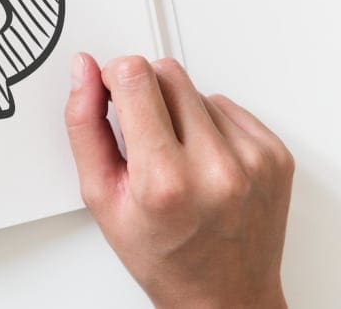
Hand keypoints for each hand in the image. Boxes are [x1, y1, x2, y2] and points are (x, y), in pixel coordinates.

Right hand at [65, 54, 292, 307]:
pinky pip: (228, 106)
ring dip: (179, 111)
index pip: (135, 76)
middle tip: (142, 135)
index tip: (111, 95)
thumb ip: (85, 125)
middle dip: (145, 92)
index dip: (114, 77)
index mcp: (164, 180)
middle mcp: (215, 167)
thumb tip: (84, 72)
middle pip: (167, 73)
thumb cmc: (160, 253)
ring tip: (175, 155)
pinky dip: (209, 125)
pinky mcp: (275, 155)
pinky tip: (201, 158)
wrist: (223, 295)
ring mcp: (252, 160)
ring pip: (197, 88)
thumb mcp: (101, 195)